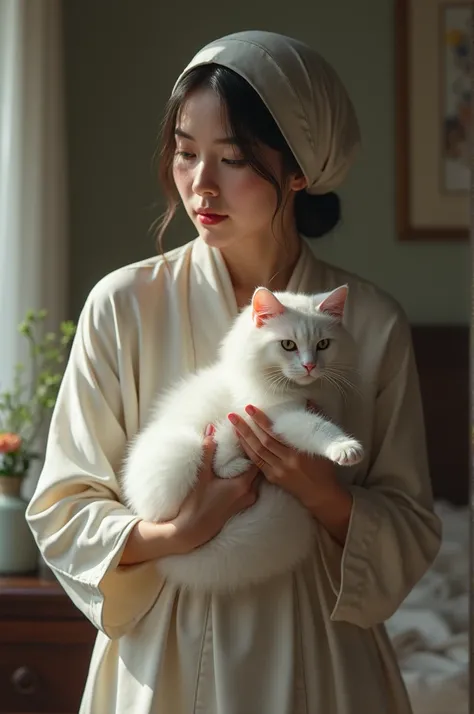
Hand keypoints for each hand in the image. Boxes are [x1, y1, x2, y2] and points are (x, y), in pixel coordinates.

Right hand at [171, 427, 259, 553]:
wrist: (193, 530)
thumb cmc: (197, 503)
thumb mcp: (202, 475)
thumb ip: (208, 451)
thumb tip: (210, 429)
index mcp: (242, 484)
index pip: (256, 459)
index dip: (253, 446)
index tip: (249, 434)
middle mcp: (249, 493)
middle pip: (259, 468)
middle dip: (255, 454)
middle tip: (250, 439)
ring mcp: (247, 501)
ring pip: (256, 478)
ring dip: (253, 466)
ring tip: (246, 452)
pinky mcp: (243, 506)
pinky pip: (252, 486)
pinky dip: (249, 476)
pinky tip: (240, 470)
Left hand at [228, 405, 338, 509]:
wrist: (320, 494)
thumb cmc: (323, 468)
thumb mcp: (322, 445)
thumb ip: (314, 423)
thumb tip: (309, 401)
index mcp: (297, 453)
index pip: (275, 434)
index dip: (262, 421)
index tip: (251, 409)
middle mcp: (285, 462)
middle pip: (262, 442)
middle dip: (246, 427)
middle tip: (234, 415)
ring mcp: (277, 471)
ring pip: (256, 453)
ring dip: (243, 437)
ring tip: (233, 424)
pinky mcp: (273, 478)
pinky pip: (256, 463)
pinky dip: (248, 450)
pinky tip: (240, 440)